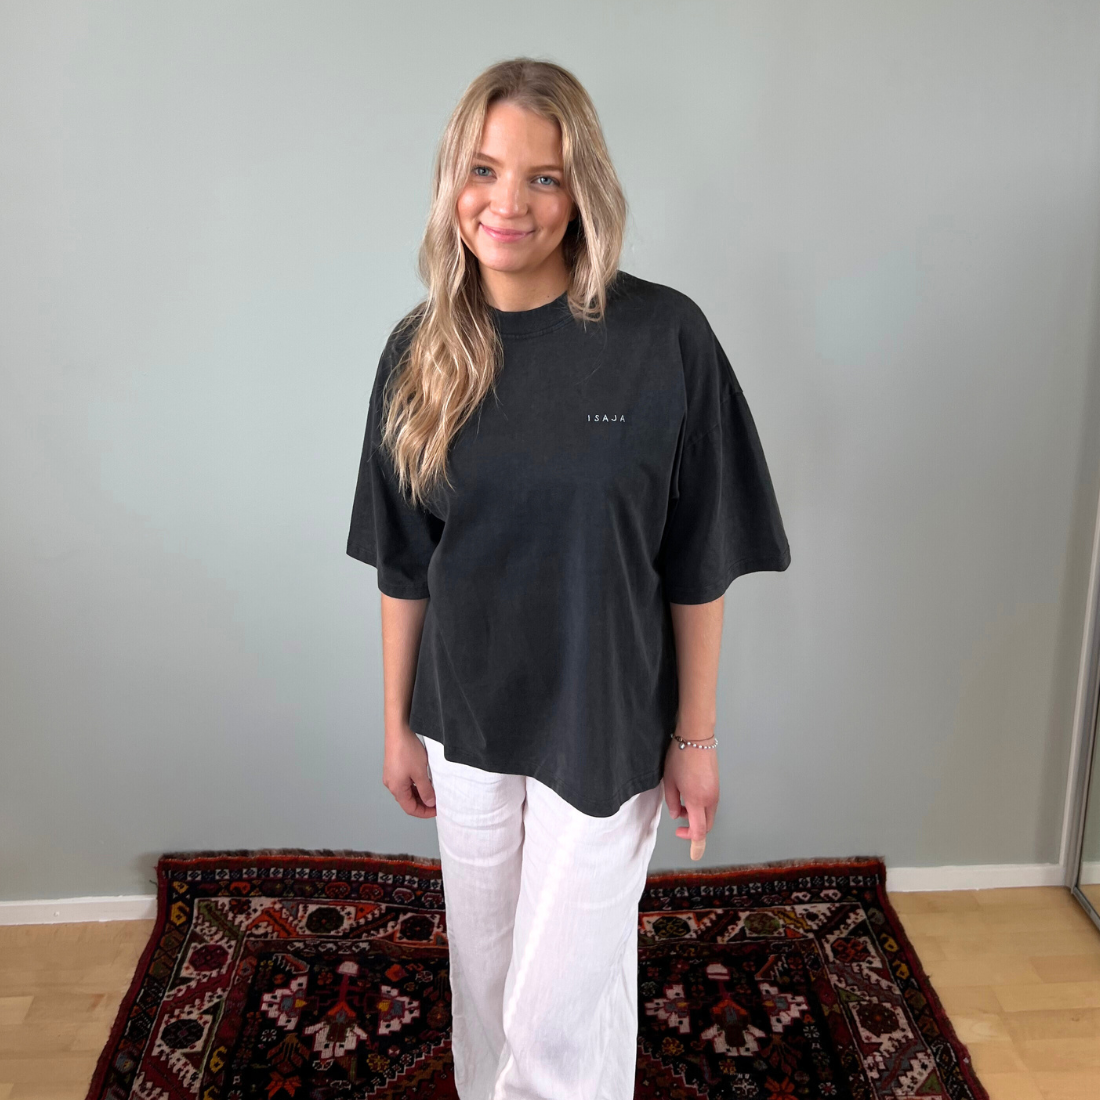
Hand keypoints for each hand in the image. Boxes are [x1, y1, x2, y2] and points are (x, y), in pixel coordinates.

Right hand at [382, 726, 436, 818]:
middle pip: (408, 801)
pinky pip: (404, 782)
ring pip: (406, 791)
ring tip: (433, 791)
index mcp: (396, 788)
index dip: (424, 812)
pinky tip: (424, 780)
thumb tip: (429, 802)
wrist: (398, 730)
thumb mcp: (420, 773)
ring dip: (419, 793)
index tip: (436, 810)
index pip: (410, 809)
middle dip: (422, 803)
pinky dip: (415, 785)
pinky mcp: (393, 768)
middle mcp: (391, 784)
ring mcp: (391, 775)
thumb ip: (426, 790)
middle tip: (436, 802)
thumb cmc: (406, 749)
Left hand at [662, 728, 718, 860]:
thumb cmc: (680, 756)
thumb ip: (672, 802)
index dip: (693, 843)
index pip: (699, 831)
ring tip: (681, 804)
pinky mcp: (717, 786)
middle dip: (694, 830)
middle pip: (706, 826)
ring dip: (697, 817)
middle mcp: (710, 799)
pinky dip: (701, 808)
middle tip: (680, 824)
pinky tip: (689, 796)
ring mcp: (716, 792)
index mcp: (697, 800)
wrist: (697, 737)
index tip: (689, 849)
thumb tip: (678, 814)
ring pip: (709, 815)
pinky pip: (711, 804)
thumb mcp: (669, 781)